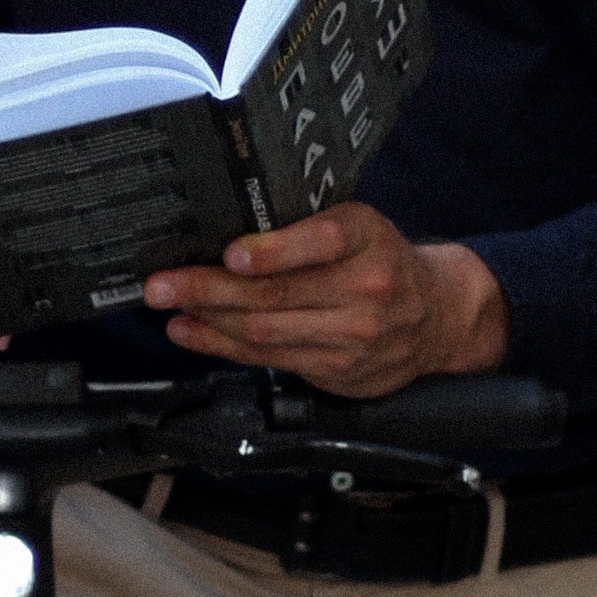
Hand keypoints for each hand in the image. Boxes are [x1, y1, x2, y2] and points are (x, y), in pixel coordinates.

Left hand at [144, 200, 509, 395]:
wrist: (435, 317)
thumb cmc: (379, 260)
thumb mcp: (358, 229)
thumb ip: (304, 228)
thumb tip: (222, 228)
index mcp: (368, 238)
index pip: (323, 240)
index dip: (274, 250)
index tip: (232, 253)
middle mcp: (367, 287)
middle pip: (277, 293)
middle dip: (208, 288)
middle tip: (161, 283)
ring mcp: (355, 334)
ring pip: (266, 330)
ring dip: (207, 320)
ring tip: (168, 307)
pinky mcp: (339, 369)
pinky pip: (269, 359)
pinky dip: (222, 346)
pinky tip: (192, 332)